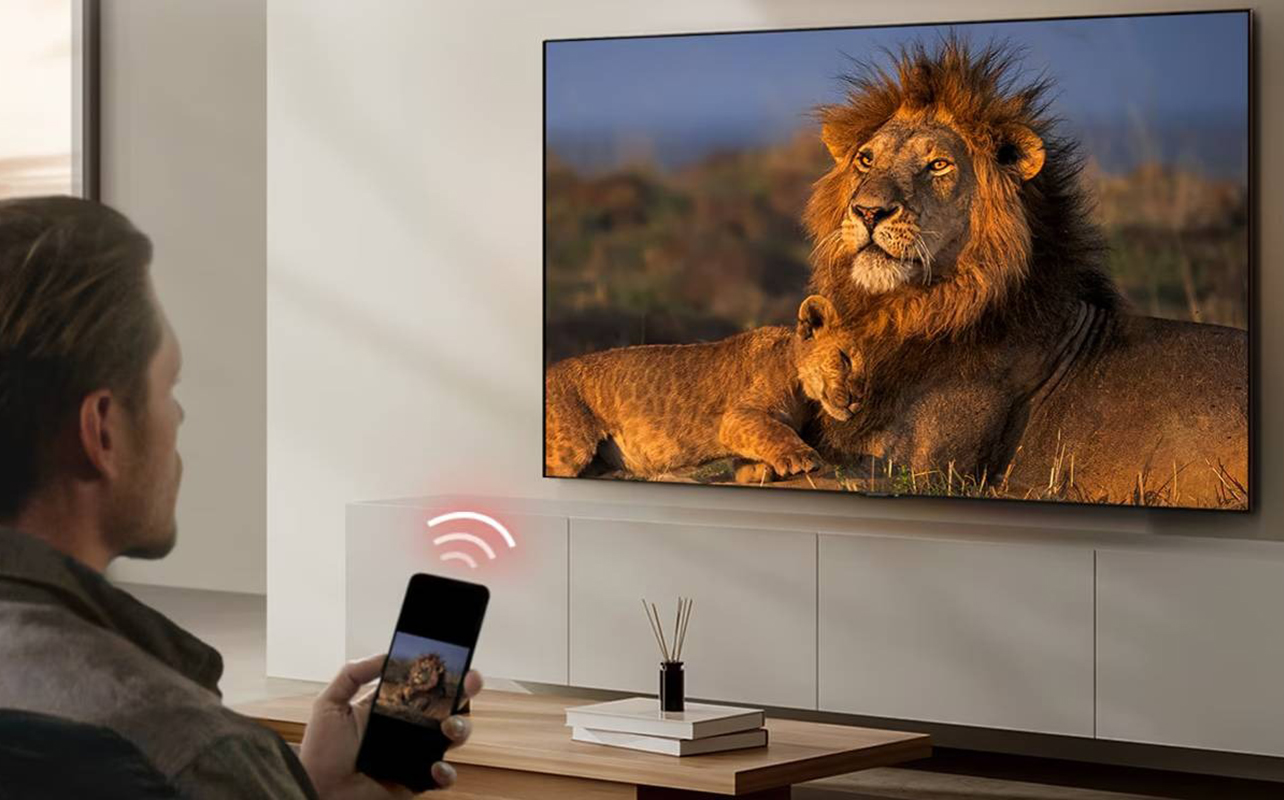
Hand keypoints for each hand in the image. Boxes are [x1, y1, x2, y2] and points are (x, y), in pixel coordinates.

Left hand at [300, 653, 483, 797]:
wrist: (318, 792)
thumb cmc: (320, 753)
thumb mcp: (330, 704)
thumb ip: (352, 673)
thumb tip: (386, 655)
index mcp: (392, 706)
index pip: (425, 684)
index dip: (444, 672)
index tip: (456, 662)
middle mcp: (410, 727)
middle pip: (448, 705)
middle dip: (465, 692)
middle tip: (468, 684)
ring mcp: (417, 753)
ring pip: (454, 736)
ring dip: (461, 727)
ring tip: (448, 727)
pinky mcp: (418, 780)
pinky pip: (444, 775)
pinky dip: (447, 772)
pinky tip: (435, 767)